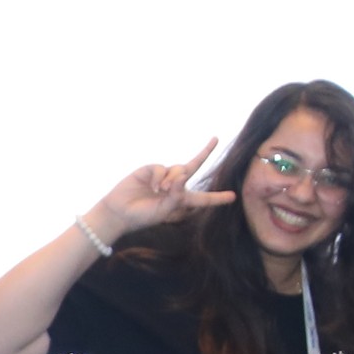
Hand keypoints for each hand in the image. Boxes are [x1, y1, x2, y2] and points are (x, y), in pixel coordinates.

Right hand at [87, 139, 231, 247]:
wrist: (120, 212)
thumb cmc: (143, 215)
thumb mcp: (165, 211)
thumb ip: (177, 196)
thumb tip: (183, 176)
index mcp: (181, 200)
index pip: (203, 199)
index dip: (217, 198)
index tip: (233, 196)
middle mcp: (175, 185)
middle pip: (193, 166)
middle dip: (205, 152)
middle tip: (216, 139)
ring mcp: (163, 176)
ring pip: (179, 170)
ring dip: (173, 180)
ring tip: (160, 191)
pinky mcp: (150, 169)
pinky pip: (163, 168)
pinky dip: (160, 178)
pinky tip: (153, 187)